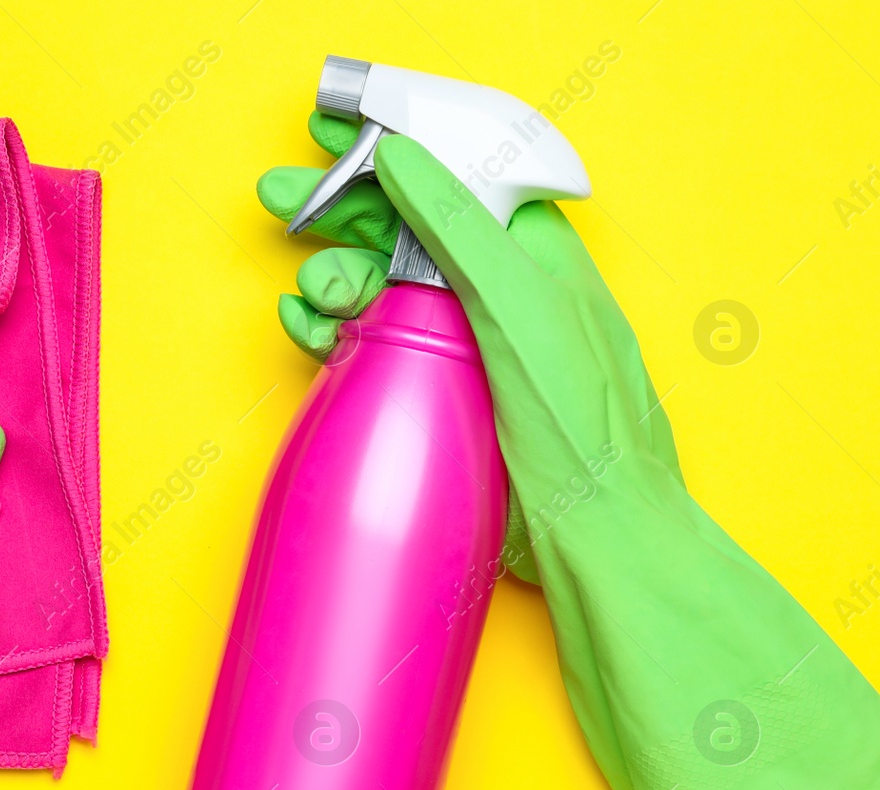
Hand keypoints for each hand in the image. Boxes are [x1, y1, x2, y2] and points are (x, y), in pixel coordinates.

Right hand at [260, 115, 879, 789]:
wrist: (598, 545)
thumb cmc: (581, 432)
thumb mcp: (519, 308)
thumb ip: (458, 228)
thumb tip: (403, 157)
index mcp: (538, 256)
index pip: (450, 183)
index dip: (384, 163)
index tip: (323, 153)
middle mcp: (506, 296)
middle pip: (405, 232)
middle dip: (340, 217)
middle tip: (281, 210)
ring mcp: (473, 350)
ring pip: (383, 290)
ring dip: (333, 279)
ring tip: (309, 298)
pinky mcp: (447, 400)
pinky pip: (379, 348)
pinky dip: (338, 333)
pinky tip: (313, 333)